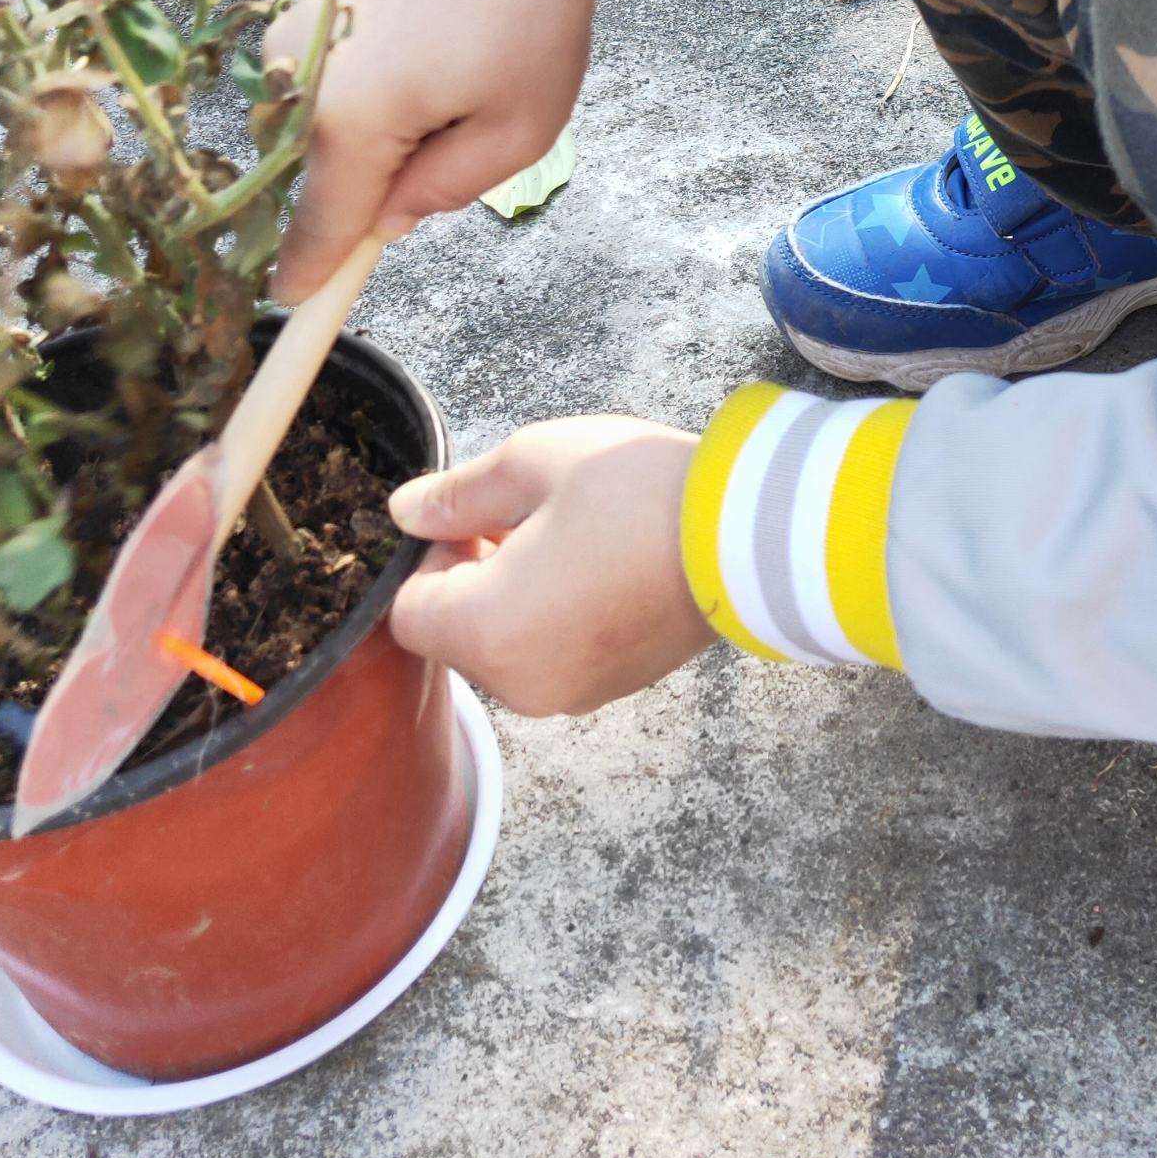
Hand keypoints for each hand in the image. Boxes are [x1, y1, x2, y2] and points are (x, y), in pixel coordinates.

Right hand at [266, 0, 618, 298]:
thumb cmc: (529, 5)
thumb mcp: (519, 128)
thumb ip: (444, 192)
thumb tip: (386, 220)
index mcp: (347, 124)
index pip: (316, 236)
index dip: (311, 283)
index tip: (295, 317)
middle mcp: (294, 82)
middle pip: (324, 184)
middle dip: (381, 186)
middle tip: (463, 127)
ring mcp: (290, 40)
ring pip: (327, 135)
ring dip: (383, 134)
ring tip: (456, 73)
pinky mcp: (301, 10)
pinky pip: (329, 88)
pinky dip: (374, 91)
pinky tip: (435, 45)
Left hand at [389, 418, 710, 714]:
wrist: (752, 535)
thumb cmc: (638, 493)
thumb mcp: (533, 463)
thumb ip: (457, 494)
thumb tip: (405, 513)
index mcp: (488, 632)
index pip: (409, 612)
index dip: (431, 558)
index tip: (478, 517)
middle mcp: (522, 683)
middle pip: (456, 636)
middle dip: (473, 578)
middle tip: (525, 519)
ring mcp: (573, 693)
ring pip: (507, 649)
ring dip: (516, 598)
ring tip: (570, 539)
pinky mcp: (616, 688)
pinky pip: (555, 658)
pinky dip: (558, 620)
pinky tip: (602, 567)